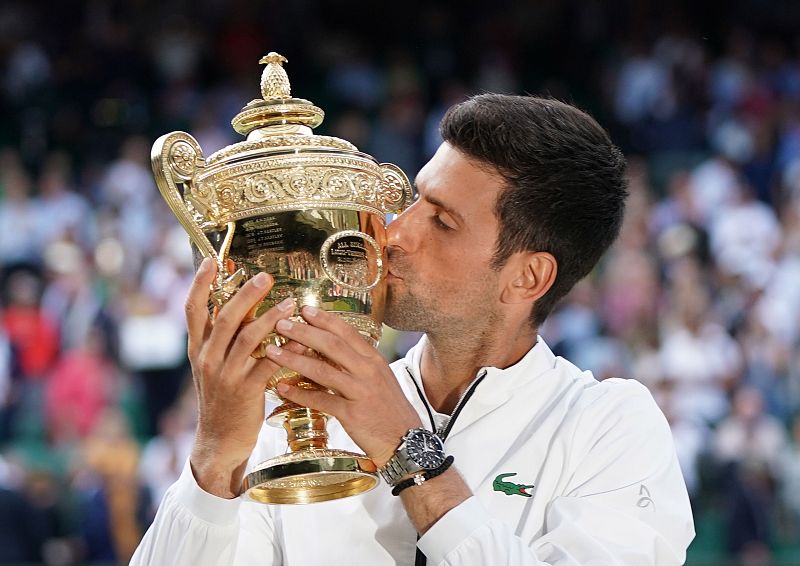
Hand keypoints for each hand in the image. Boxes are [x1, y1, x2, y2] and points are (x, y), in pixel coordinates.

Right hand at [185, 258, 302, 497]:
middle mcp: (207, 358)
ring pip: (247, 338)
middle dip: (246, 294)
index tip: (211, 260)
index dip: (200, 284)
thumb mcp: (212, 366)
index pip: (193, 310)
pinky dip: (286, 349)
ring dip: (271, 317)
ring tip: (290, 302)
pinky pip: (268, 364)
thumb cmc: (222, 398)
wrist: (219, 441)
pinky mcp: (245, 391)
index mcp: (198, 349)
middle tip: (265, 276)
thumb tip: (239, 305)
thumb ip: (222, 339)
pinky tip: (301, 338)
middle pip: (224, 318)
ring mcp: (225, 375)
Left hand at [265, 306, 421, 466]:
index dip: (324, 319)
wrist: (406, 440)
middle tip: (281, 324)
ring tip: (272, 351)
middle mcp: (368, 371)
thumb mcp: (379, 378)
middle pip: (332, 345)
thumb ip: (358, 362)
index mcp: (374, 359)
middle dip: (304, 332)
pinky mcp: (352, 414)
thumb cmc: (389, 408)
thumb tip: (331, 347)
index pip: (347, 332)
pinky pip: (321, 400)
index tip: (305, 309)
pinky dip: (299, 394)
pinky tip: (282, 389)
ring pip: (322, 370)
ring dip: (294, 359)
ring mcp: (361, 392)